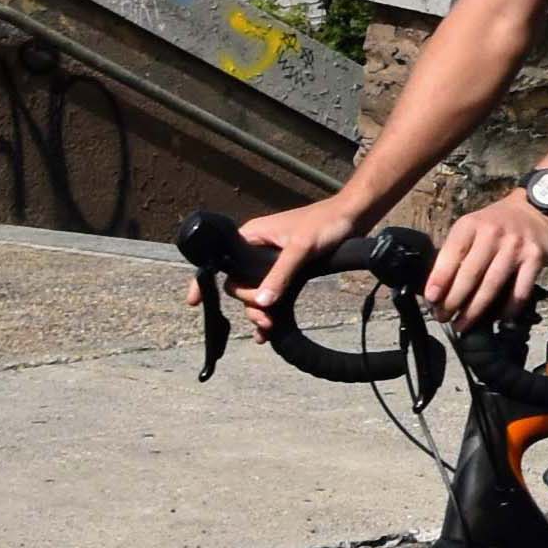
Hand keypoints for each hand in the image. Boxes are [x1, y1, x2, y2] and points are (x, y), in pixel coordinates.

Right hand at [197, 196, 365, 315]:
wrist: (353, 216)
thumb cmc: (325, 223)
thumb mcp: (301, 249)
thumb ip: (280, 274)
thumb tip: (261, 303)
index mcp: (251, 236)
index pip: (219, 260)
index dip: (203, 281)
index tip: (194, 302)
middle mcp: (256, 248)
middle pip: (239, 284)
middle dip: (248, 305)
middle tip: (265, 320)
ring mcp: (272, 261)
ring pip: (256, 292)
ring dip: (259, 312)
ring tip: (269, 329)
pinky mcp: (288, 269)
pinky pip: (272, 292)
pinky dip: (270, 310)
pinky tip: (270, 332)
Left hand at [428, 188, 547, 326]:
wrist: (534, 210)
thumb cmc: (495, 224)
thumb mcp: (471, 227)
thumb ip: (456, 252)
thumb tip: (438, 289)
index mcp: (472, 225)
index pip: (452, 253)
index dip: (439, 279)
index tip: (431, 299)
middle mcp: (493, 233)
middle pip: (470, 274)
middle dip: (453, 301)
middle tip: (443, 318)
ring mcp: (515, 247)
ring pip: (492, 285)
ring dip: (475, 310)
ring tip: (462, 325)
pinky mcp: (535, 259)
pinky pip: (520, 291)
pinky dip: (508, 309)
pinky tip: (497, 320)